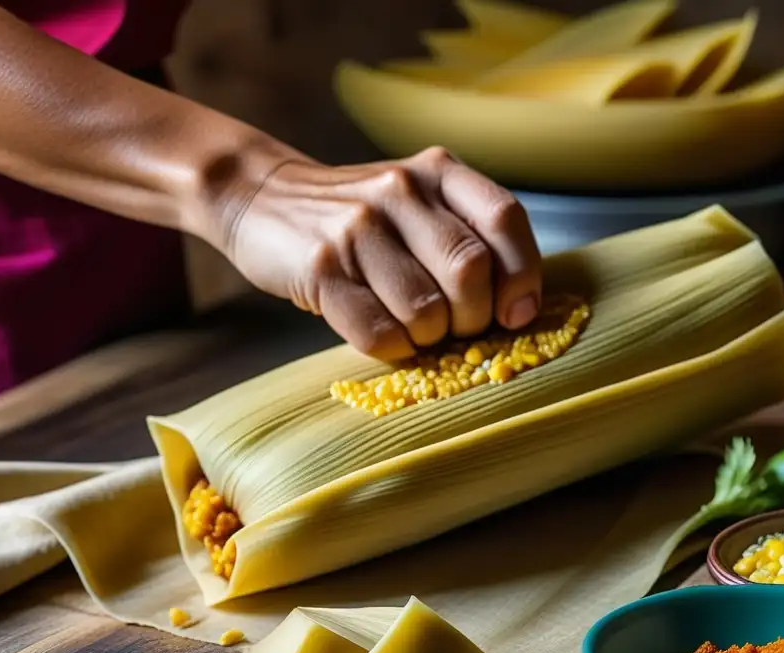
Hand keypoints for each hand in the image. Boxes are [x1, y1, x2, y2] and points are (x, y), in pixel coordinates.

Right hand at [222, 146, 542, 359]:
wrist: (262, 197)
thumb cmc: (361, 216)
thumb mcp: (418, 201)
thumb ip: (467, 234)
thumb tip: (520, 309)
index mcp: (437, 171)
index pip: (504, 218)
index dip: (522, 274)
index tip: (517, 313)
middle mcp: (400, 190)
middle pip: (469, 271)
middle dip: (473, 318)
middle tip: (456, 326)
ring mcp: (357, 227)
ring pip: (425, 310)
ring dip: (429, 337)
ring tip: (414, 329)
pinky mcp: (320, 267)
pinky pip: (377, 331)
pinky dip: (393, 350)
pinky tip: (386, 337)